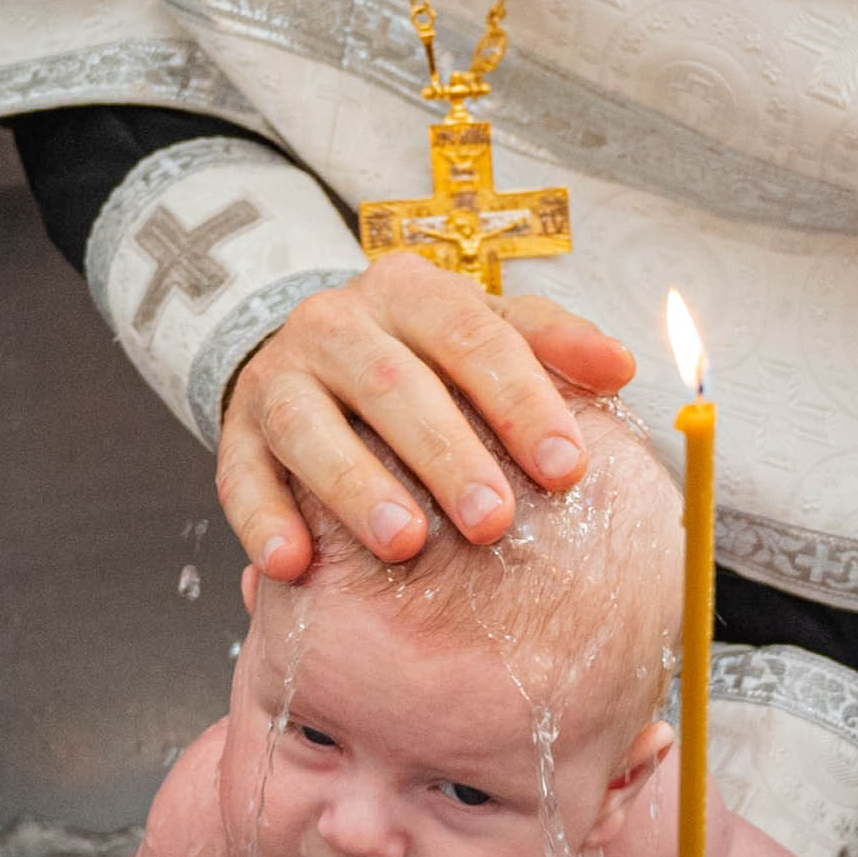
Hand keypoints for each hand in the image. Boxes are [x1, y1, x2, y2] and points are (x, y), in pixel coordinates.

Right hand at [216, 253, 635, 580]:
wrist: (309, 356)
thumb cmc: (419, 355)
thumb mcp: (483, 330)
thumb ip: (551, 342)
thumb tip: (622, 365)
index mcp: (408, 290)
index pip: (471, 334)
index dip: (521, 399)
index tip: (567, 466)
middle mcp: (337, 323)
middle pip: (392, 382)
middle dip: (446, 452)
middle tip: (494, 520)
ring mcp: (278, 375)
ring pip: (308, 424)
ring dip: (355, 485)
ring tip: (403, 543)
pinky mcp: (235, 433)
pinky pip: (238, 474)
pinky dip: (262, 519)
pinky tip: (290, 565)